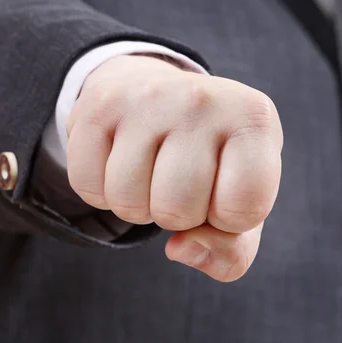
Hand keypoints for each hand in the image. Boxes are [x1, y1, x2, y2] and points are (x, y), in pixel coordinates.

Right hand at [66, 55, 282, 281]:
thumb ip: (232, 249)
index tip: (223, 188)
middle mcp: (201, 99)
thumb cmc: (208, 158)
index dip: (227, 218)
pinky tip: (118, 161)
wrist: (158, 93)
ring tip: (150, 170)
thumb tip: (179, 248)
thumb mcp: (240, 199)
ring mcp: (146, 99)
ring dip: (136, 205)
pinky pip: (87, 186)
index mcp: (254, 119)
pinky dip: (100, 191)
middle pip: (177, 211)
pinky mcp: (99, 105)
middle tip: (179, 180)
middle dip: (176, 214)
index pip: (242, 210)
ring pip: (127, 203)